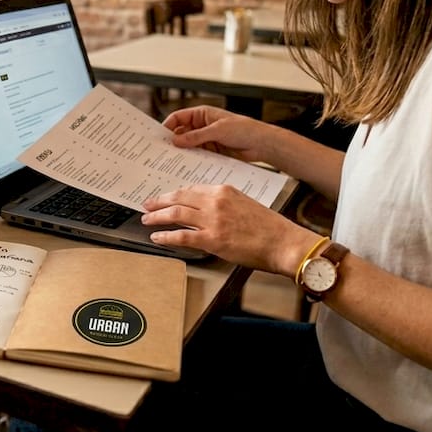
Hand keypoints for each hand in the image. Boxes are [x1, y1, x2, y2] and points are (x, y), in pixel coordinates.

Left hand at [141, 185, 319, 275]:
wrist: (284, 242)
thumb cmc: (270, 228)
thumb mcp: (245, 204)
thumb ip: (224, 204)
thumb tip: (206, 211)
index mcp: (224, 190)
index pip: (191, 189)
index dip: (175, 194)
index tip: (166, 197)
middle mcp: (216, 202)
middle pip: (179, 198)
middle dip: (159, 201)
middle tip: (148, 204)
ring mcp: (213, 220)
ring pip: (176, 214)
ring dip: (157, 216)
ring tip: (147, 219)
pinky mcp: (212, 239)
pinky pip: (181, 235)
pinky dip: (166, 236)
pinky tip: (157, 237)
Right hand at [163, 105, 278, 164]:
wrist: (262, 144)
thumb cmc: (244, 129)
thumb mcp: (217, 130)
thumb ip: (196, 136)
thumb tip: (177, 140)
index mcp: (202, 114)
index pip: (178, 118)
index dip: (168, 126)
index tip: (160, 137)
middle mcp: (202, 126)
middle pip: (181, 133)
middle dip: (174, 141)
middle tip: (164, 151)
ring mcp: (207, 139)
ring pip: (189, 145)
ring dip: (183, 152)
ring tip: (174, 161)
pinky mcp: (212, 151)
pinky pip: (198, 155)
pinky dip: (193, 159)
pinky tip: (187, 165)